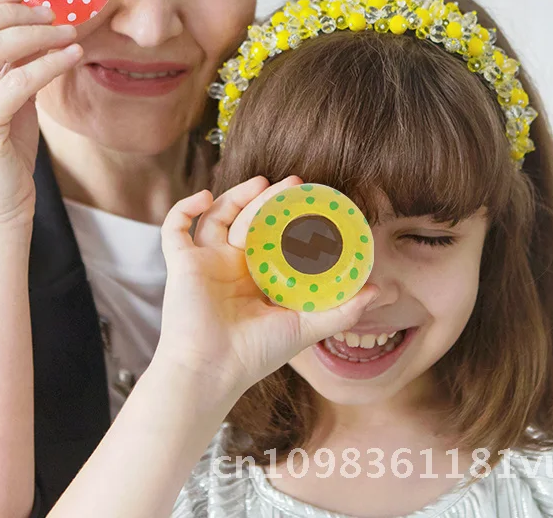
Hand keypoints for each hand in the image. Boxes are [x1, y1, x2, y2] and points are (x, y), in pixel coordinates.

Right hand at [155, 176, 379, 400]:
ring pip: (216, 216)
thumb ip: (341, 310)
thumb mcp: (305, 327)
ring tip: (260, 182)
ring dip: (234, 195)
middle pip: (245, 219)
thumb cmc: (255, 355)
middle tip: (293, 183)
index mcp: (255, 276)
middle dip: (266, 198)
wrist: (213, 371)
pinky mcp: (181, 264)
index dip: (286, 214)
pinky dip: (185, 208)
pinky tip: (205, 196)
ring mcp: (204, 262)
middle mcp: (229, 265)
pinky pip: (174, 229)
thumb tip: (378, 290)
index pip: (269, 234)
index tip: (308, 197)